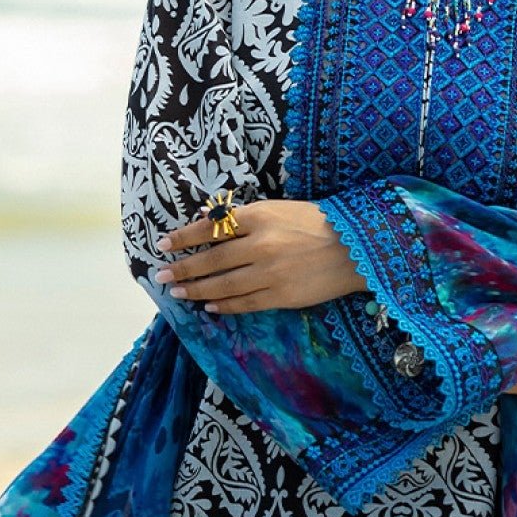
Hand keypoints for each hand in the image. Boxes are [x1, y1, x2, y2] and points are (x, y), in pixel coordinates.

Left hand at [150, 199, 365, 313]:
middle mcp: (261, 245)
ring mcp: (270, 273)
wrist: (355, 249)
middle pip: (212, 259)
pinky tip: (209, 306)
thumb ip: (245, 217)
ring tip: (178, 292)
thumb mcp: (280, 209)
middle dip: (184, 268)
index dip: (184, 237)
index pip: (212, 228)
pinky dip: (225, 305)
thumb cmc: (316, 223)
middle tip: (161, 275)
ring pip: (224, 285)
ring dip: (197, 290)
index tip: (164, 244)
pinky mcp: (282, 296)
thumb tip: (207, 221)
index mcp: (260, 217)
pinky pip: (245, 303)